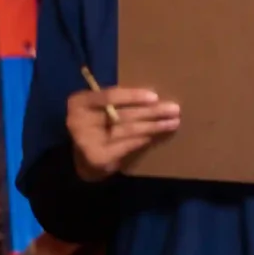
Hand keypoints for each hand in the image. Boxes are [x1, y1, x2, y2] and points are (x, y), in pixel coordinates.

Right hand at [65, 85, 180, 181]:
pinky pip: (127, 145)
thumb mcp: (98, 108)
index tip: (154, 97)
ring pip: (127, 130)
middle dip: (151, 111)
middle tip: (174, 109)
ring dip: (153, 126)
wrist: (82, 158)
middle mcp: (79, 120)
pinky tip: (155, 136)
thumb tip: (153, 98)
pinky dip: (142, 140)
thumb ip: (115, 102)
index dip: (132, 96)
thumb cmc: (95, 125)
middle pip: (122, 114)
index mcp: (79, 102)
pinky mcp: (98, 157)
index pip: (108, 96)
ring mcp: (87, 141)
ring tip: (173, 122)